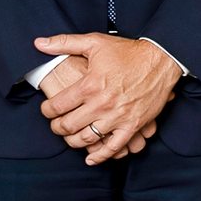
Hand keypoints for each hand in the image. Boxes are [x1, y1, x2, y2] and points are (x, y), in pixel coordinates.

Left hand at [37, 34, 181, 164]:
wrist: (161, 60)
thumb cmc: (128, 52)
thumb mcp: (94, 42)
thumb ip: (64, 42)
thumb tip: (39, 43)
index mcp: (89, 85)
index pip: (57, 106)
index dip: (47, 111)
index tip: (47, 110)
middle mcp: (102, 104)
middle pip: (68, 125)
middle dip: (57, 128)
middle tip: (56, 125)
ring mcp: (118, 116)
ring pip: (87, 139)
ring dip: (73, 142)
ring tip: (70, 137)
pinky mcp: (134, 124)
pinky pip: (114, 147)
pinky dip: (101, 156)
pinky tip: (91, 159)